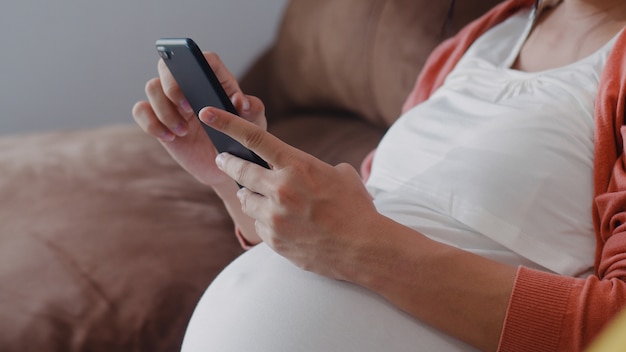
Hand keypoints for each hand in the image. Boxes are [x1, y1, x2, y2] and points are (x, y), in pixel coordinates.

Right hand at [132, 52, 266, 185]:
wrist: (225, 167)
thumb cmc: (241, 142)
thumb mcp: (254, 128)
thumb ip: (253, 111)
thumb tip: (240, 100)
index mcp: (216, 81)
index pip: (205, 59)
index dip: (198, 63)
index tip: (199, 84)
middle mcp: (190, 86)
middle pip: (168, 66)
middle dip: (172, 84)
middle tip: (187, 107)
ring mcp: (171, 102)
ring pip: (152, 87)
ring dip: (164, 110)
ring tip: (183, 131)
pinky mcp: (158, 119)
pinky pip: (141, 111)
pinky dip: (150, 123)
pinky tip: (170, 138)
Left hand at [199, 106, 381, 279]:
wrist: (363, 248)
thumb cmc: (356, 209)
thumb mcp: (340, 175)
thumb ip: (312, 168)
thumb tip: (300, 173)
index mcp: (298, 166)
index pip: (254, 138)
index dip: (227, 123)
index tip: (208, 114)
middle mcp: (281, 189)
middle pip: (239, 171)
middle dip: (228, 163)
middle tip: (223, 160)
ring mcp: (275, 217)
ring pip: (245, 200)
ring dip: (250, 196)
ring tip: (264, 198)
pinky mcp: (273, 240)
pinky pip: (259, 225)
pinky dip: (266, 222)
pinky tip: (285, 224)